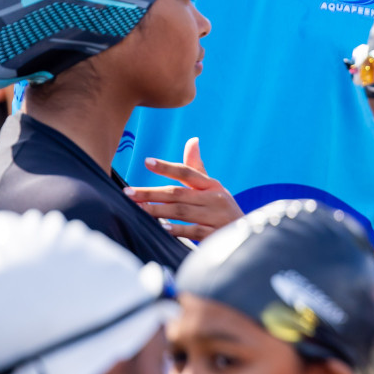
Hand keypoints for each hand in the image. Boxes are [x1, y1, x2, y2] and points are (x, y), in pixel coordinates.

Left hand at [124, 137, 241, 240]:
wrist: (245, 232)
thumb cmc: (221, 206)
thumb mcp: (212, 186)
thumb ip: (197, 166)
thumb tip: (192, 140)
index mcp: (211, 185)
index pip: (187, 172)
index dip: (167, 167)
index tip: (147, 161)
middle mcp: (214, 198)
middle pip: (178, 193)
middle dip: (151, 193)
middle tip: (127, 193)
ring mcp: (215, 216)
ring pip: (182, 211)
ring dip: (158, 210)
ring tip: (138, 208)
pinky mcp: (215, 233)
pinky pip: (194, 230)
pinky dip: (178, 229)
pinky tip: (162, 228)